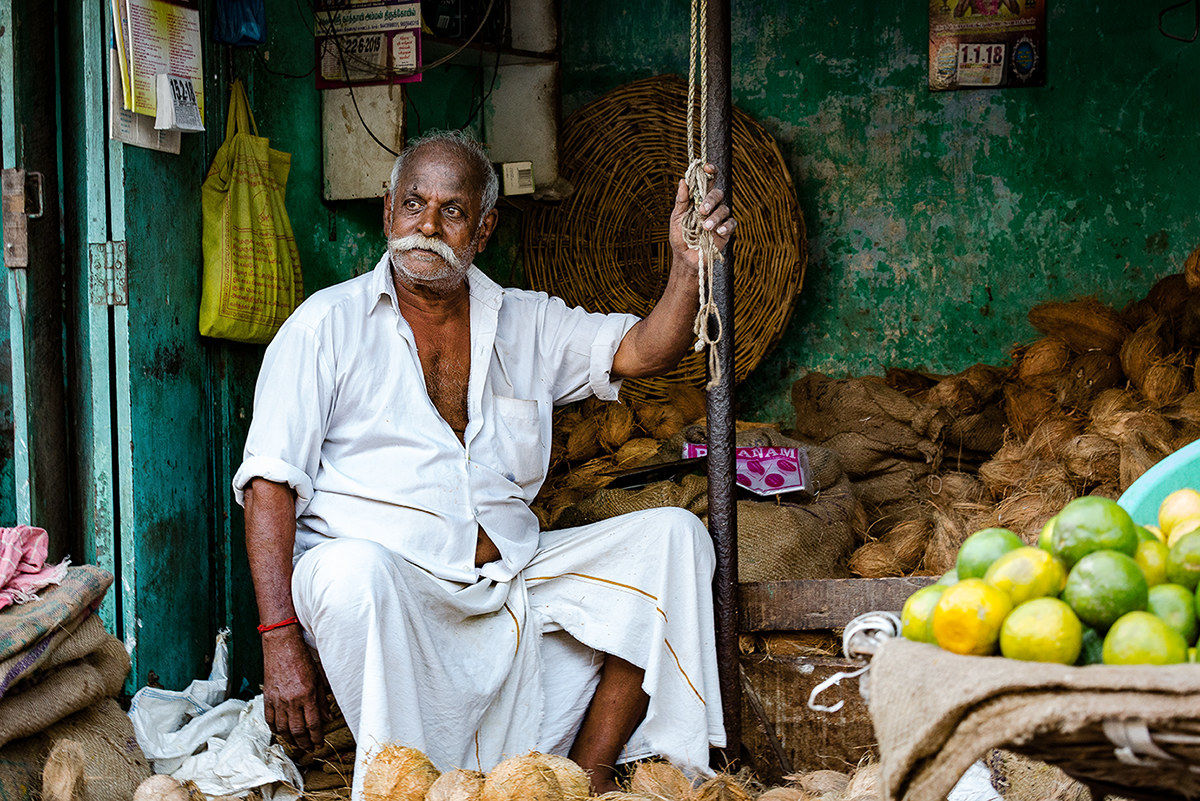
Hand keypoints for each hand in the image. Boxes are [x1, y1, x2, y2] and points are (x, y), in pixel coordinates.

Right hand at [261, 626, 326, 750]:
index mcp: (307, 695)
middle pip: (297, 730)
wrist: (282, 646)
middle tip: (309, 749)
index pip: (313, 723)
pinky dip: (275, 730)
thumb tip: (328, 718)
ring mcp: (278, 700)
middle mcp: (292, 700)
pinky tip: (280, 734)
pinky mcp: (267, 698)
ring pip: (282, 729)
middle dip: (304, 743)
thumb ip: (322, 700)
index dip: (317, 737)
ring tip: (296, 745)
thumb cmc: (302, 659)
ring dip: (290, 740)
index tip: (319, 744)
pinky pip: (269, 720)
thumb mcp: (318, 678)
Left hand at [668, 163, 735, 271]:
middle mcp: (712, 206)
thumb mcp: (676, 217)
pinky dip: (725, 226)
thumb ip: (681, 200)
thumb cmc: (680, 236)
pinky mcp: (726, 231)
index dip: (709, 171)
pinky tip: (718, 231)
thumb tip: (683, 181)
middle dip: (711, 199)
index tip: (706, 167)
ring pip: (724, 209)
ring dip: (715, 216)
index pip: (708, 181)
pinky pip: (731, 223)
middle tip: (702, 210)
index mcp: (699, 199)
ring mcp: (720, 218)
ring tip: (705, 227)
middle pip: (717, 193)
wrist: (684, 257)